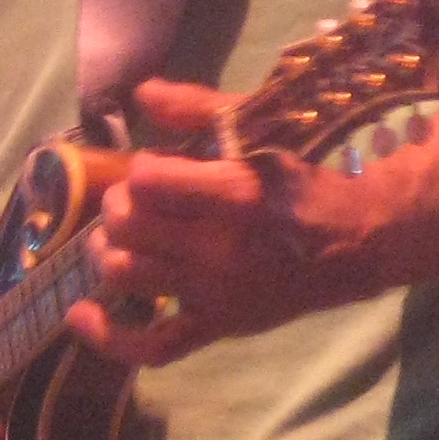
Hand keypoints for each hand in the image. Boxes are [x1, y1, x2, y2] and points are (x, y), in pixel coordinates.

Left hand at [65, 77, 374, 367]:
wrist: (359, 242)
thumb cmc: (305, 181)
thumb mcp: (262, 131)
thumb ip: (199, 110)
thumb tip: (141, 93)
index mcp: (233, 195)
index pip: (146, 180)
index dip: (141, 169)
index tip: (157, 168)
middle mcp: (218, 249)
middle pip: (126, 225)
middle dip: (119, 205)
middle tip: (134, 200)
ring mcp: (215, 294)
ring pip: (126, 274)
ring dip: (107, 251)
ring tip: (118, 238)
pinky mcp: (217, 327)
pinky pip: (152, 346)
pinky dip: (108, 336)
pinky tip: (79, 314)